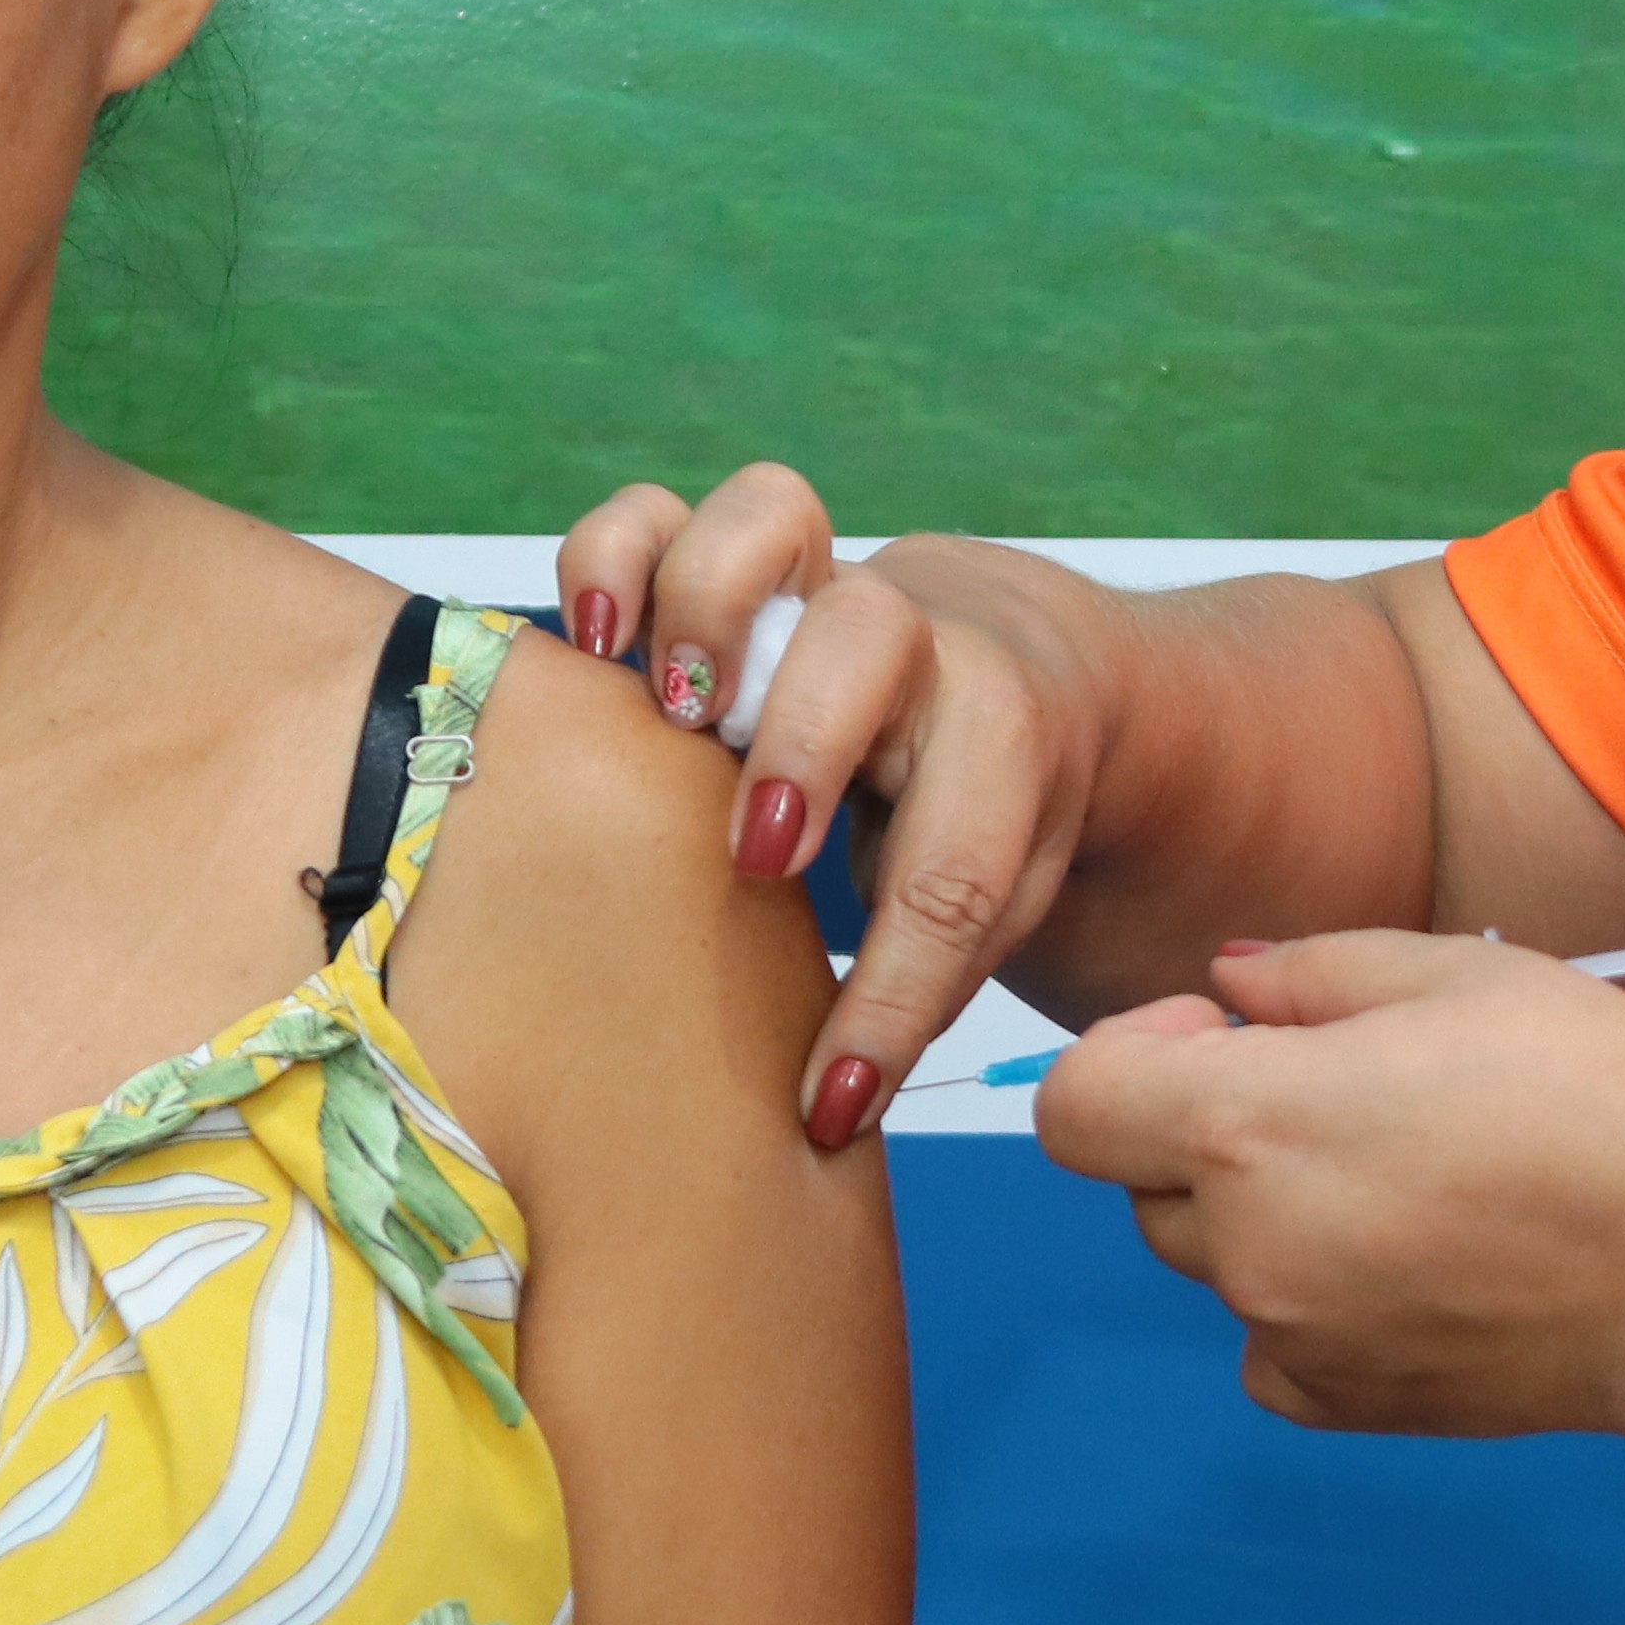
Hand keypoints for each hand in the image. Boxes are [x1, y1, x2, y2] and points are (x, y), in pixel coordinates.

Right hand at [551, 468, 1117, 1151]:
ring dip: (706, 611)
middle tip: (759, 852)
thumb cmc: (999, 810)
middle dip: (807, 744)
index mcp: (1008, 735)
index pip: (955, 871)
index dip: (889, 1001)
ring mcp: (818, 584)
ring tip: (671, 711)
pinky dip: (611, 561)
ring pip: (766, 519)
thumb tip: (823, 1109)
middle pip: (870, 635)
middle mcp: (915, 637)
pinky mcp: (729, 564)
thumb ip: (928, 972)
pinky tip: (594, 647)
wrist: (1030, 669)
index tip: (831, 1104)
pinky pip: (656, 515)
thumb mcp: (1004, 895)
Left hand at [1031, 931, 1624, 1442]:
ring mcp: (1296, 1341)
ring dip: (1263, 1211)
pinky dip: (1308, 1301)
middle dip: (1207, 1126)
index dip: (1131, 1051)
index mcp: (1250, 1126)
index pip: (1073, 1105)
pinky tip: (1417, 1257)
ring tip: (1404, 1171)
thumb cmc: (1609, 1101)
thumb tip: (1226, 986)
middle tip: (1342, 1091)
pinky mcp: (1351, 1406)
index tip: (1223, 1032)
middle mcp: (1249, 1248)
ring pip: (1213, 1261)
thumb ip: (1309, 972)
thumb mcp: (1460, 975)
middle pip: (1145, 1182)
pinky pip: (1273, 1343)